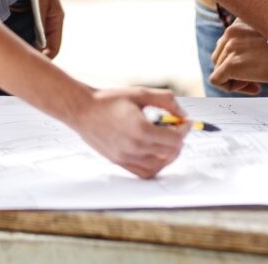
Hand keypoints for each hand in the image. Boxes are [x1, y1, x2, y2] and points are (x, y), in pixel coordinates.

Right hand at [70, 87, 189, 178]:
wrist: (83, 110)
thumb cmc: (108, 100)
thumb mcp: (141, 94)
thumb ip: (166, 101)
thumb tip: (182, 114)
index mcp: (141, 129)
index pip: (174, 139)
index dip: (184, 130)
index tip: (184, 122)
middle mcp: (134, 147)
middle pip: (170, 153)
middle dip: (178, 141)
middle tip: (177, 130)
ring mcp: (126, 157)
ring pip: (159, 166)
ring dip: (168, 155)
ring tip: (167, 142)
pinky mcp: (119, 162)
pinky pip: (144, 172)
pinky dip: (155, 166)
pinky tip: (155, 152)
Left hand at [209, 20, 267, 93]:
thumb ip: (251, 43)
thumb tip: (243, 60)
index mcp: (239, 22)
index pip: (225, 45)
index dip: (237, 61)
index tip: (254, 70)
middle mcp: (231, 31)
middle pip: (219, 57)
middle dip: (234, 72)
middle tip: (255, 80)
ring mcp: (230, 46)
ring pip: (218, 70)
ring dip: (236, 79)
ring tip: (256, 82)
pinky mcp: (232, 63)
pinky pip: (217, 81)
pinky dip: (232, 88)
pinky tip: (255, 87)